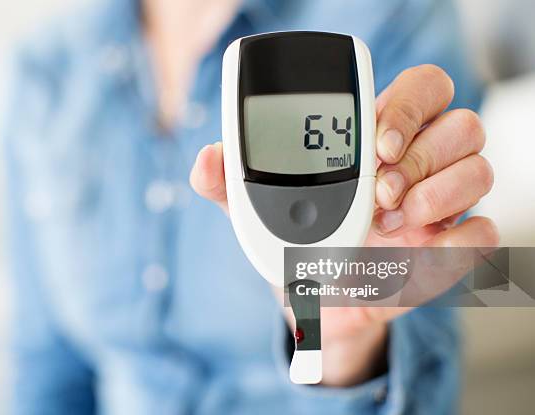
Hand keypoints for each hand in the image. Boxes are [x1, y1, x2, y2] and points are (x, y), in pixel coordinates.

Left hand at [190, 65, 498, 385]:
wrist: (313, 298)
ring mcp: (440, 205)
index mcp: (379, 138)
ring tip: (393, 222)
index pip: (421, 91)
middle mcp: (419, 164)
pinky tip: (417, 253)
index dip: (408, 105)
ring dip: (439, 193)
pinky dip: (458, 242)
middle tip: (382, 188)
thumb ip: (231, 181)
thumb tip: (206, 160)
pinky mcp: (449, 249)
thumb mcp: (258, 205)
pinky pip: (482, 233)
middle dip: (423, 153)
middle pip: (461, 124)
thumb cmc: (294, 239)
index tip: (376, 141)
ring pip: (478, 170)